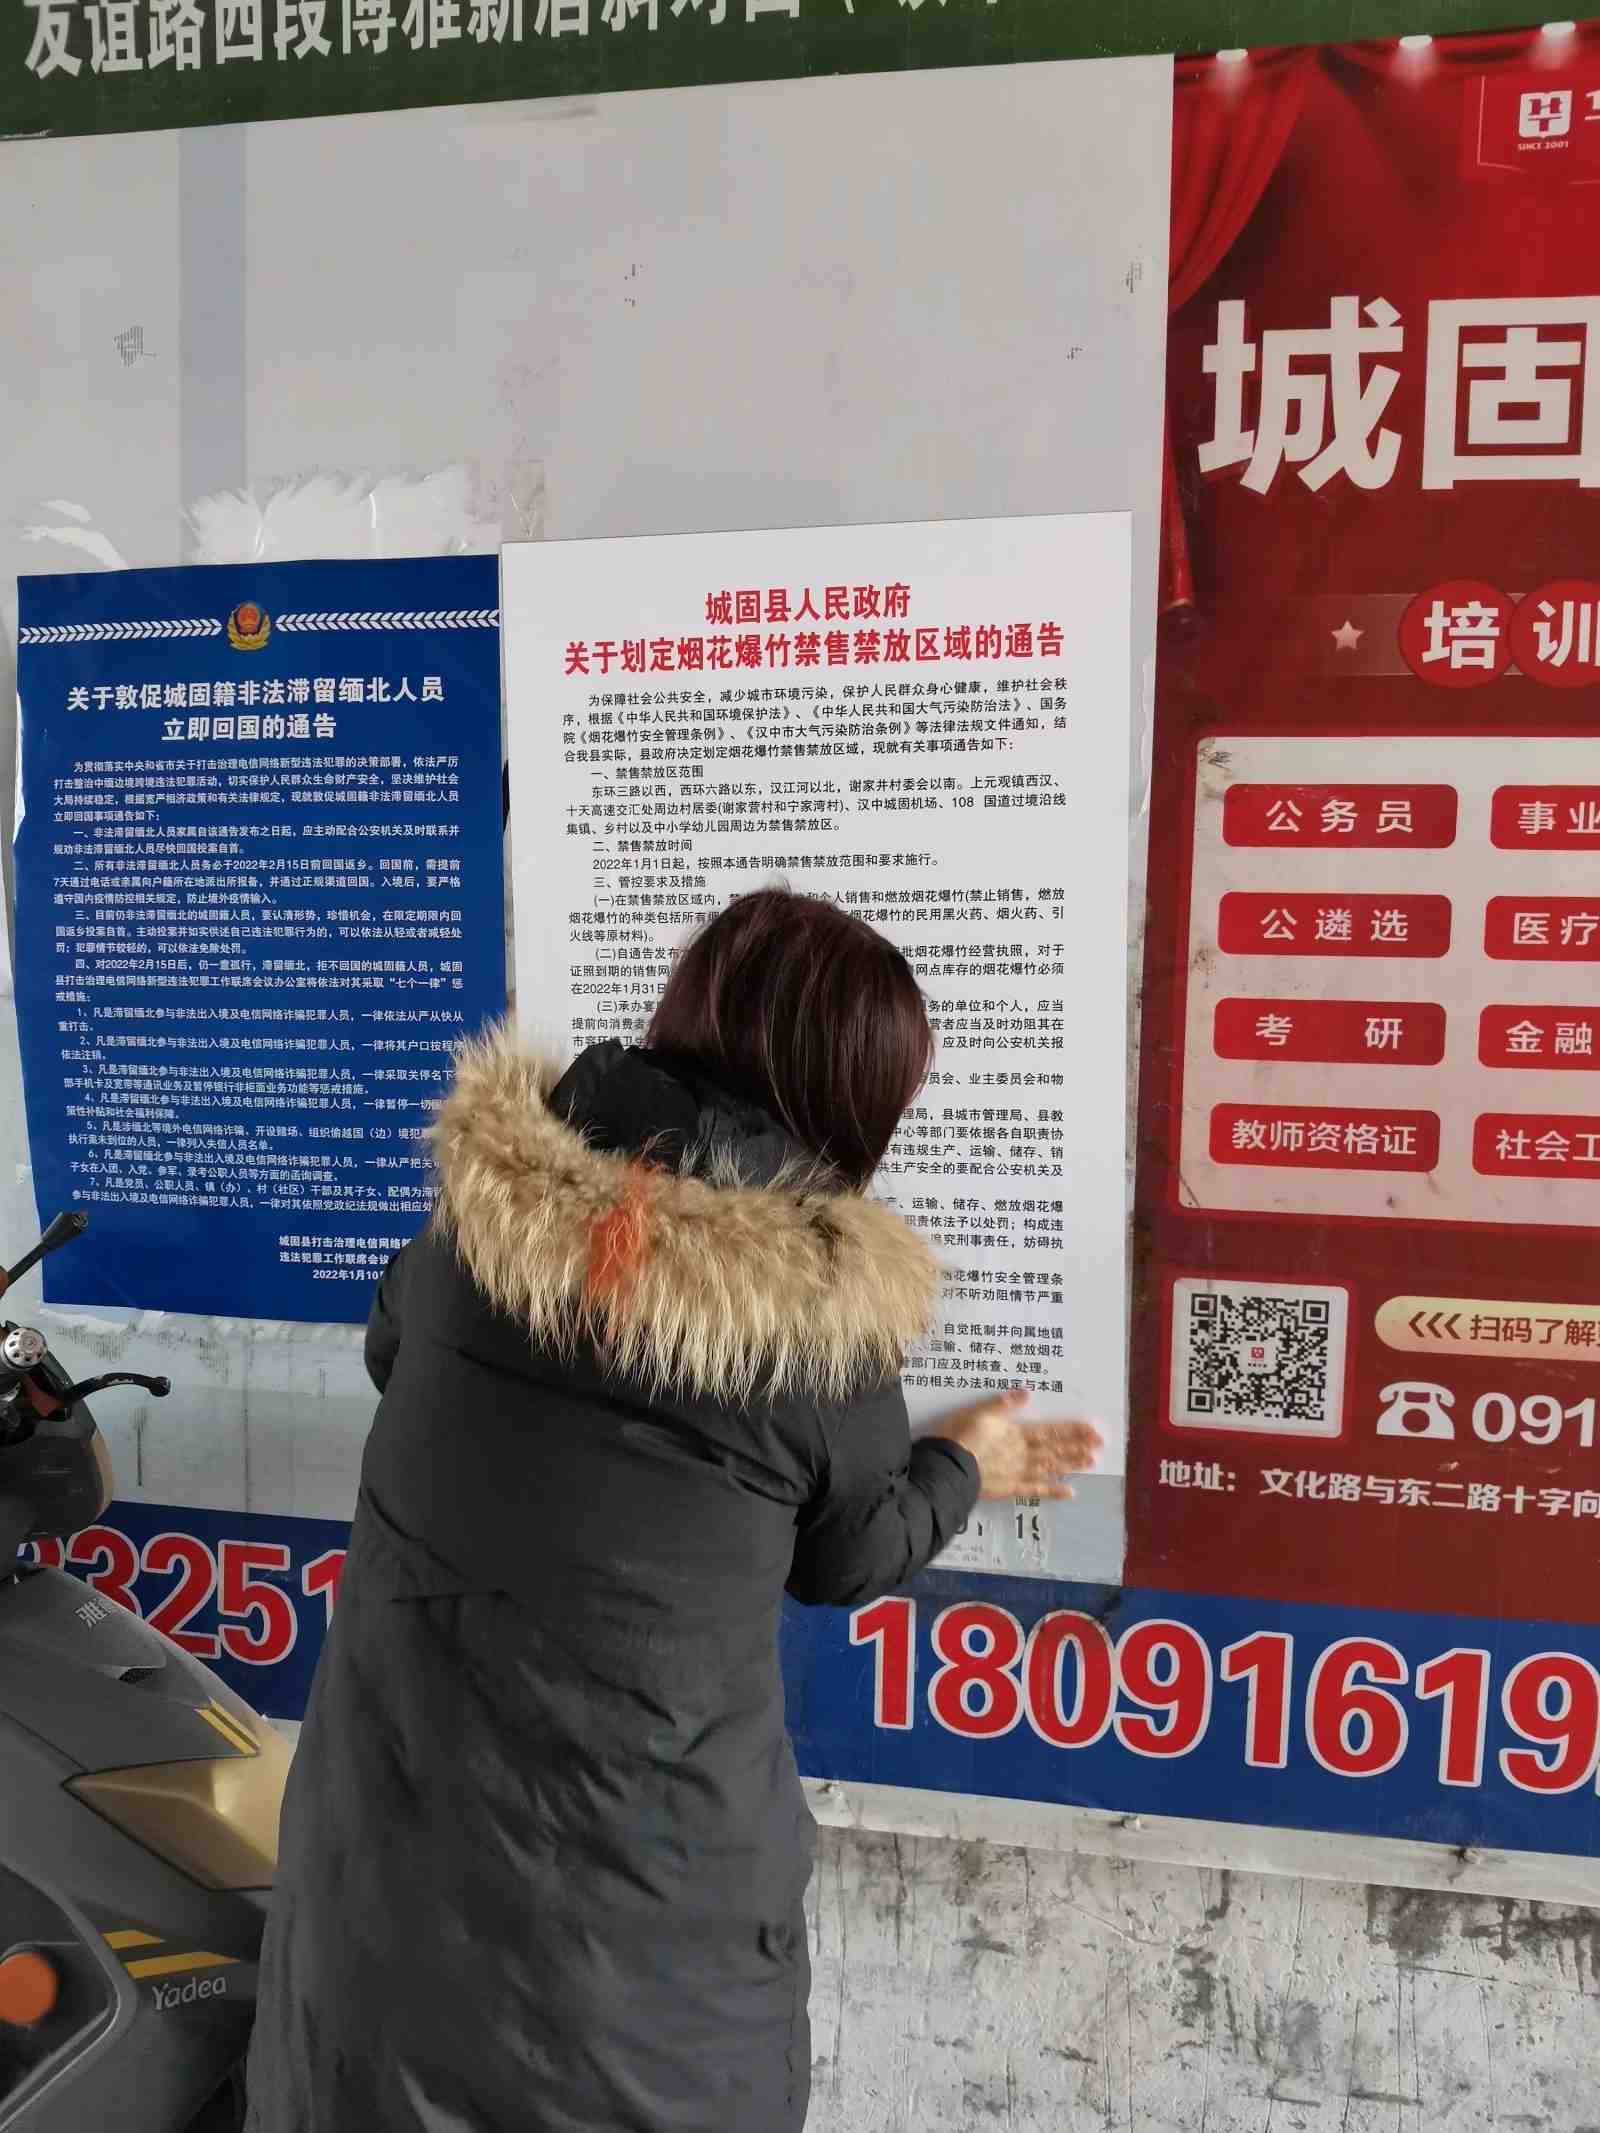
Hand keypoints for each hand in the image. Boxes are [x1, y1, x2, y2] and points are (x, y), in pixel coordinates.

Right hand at [930, 1387, 1102, 1501]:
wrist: (947, 1467)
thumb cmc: (960, 1436)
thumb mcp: (978, 1411)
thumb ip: (1002, 1404)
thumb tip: (1027, 1391)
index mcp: (1016, 1434)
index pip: (1050, 1431)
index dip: (1072, 1430)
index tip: (1093, 1429)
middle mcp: (1023, 1453)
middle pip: (1055, 1449)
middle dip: (1078, 1446)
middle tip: (1100, 1445)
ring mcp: (1018, 1472)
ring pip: (1050, 1468)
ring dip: (1071, 1464)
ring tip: (1091, 1462)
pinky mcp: (1010, 1489)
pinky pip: (1035, 1491)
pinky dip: (1053, 1492)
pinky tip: (1070, 1492)